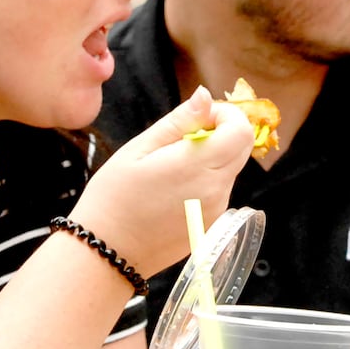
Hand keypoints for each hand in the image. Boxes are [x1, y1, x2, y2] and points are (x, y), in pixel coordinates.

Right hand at [70, 87, 254, 277]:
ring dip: (211, 158)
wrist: (108, 252)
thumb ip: (179, 121)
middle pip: (241, 148)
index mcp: (197, 166)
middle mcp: (215, 189)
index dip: (226, 115)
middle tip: (183, 137)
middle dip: (221, 132)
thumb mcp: (140, 149)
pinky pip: (220, 191)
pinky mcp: (211, 225)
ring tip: (170, 167)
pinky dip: (205, 180)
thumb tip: (206, 96)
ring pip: (230, 169)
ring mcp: (216, 210)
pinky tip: (172, 190)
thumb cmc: (114, 197)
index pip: (241, 130)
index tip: (199, 117)